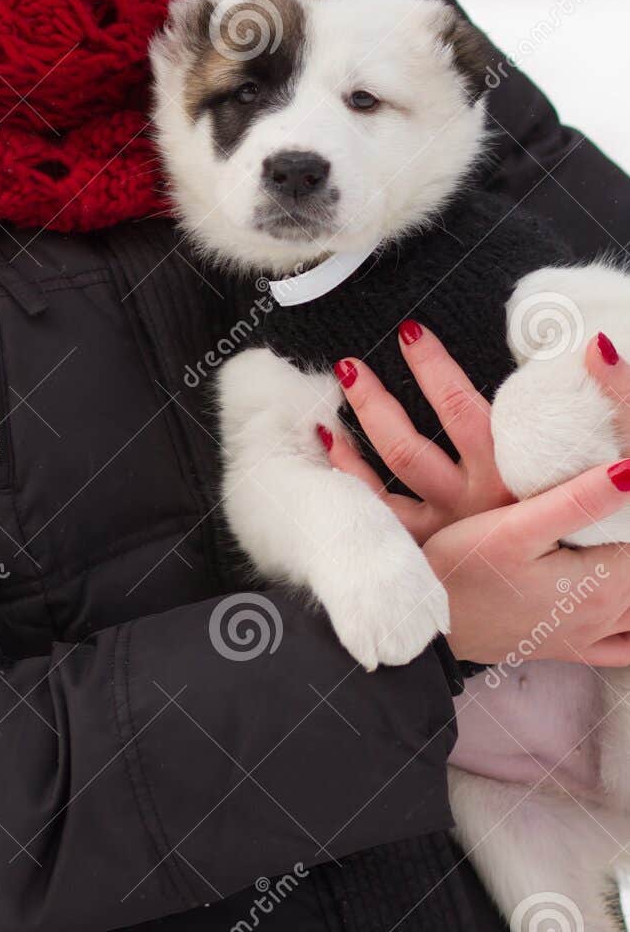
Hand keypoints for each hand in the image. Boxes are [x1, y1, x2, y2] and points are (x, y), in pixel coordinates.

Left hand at [317, 320, 629, 665]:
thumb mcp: (604, 460)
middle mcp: (472, 503)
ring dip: (356, 435)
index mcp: (510, 474)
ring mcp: (448, 530)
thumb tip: (597, 346)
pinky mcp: (434, 551)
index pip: (460, 409)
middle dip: (375, 400)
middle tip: (349, 363)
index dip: (432, 368)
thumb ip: (612, 400)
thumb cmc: (593, 518)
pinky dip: (351, 480)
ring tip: (332, 399)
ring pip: (387, 482)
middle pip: (407, 447)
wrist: (590, 598)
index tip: (410, 333)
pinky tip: (330, 448)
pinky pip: (381, 515)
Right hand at [425, 462, 629, 664]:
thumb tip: (629, 473)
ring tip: (611, 537)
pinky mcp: (568, 648)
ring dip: (627, 569)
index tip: (613, 473)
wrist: (424, 620)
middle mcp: (604, 615)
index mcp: (601, 584)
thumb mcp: (515, 528)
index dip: (627, 506)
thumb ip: (577, 501)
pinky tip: (623, 606)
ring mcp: (588, 636)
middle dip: (627, 533)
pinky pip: (624, 646)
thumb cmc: (461, 571)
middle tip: (607, 505)